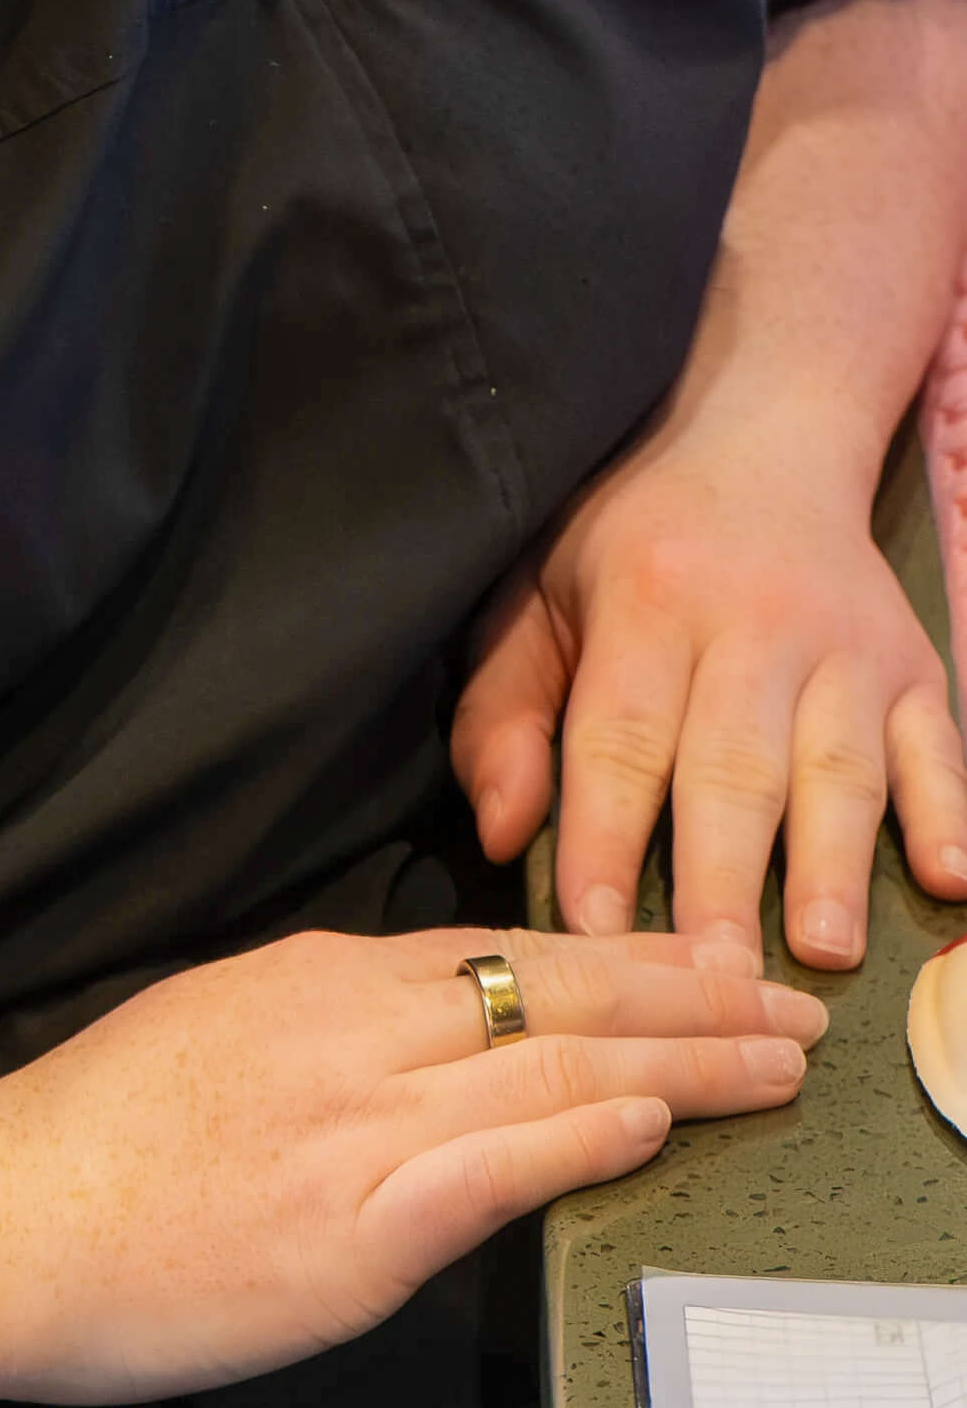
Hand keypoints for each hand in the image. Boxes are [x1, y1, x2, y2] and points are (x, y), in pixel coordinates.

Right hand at [0, 925, 819, 1401]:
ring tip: (771, 1059)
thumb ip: (323, 1027)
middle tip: (784, 997)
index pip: (500, 950)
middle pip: (553, 990)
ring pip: (555, 1064)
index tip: (699, 959)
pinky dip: (588, 1133)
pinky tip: (657, 1122)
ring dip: (686, 1060)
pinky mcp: (358, 1227)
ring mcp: (359, 1126)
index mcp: (314, 978)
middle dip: (687, 991)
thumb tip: (417, 1038)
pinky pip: (499, 1164)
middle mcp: (351, 1031)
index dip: (618, 954)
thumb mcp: (212, 1029)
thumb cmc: (93, 1141)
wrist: (8, 1218)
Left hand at [452, 413, 966, 968]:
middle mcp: (751, 622)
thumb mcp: (538, 596)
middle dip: (723, 875)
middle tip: (714, 976)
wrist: (763, 445)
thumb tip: (500, 830)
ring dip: (833, 861)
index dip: (604, 837)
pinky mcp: (914, 668)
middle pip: (733, 765)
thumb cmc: (629, 544)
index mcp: (646, 601)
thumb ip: (504, 711)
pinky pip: (939, 748)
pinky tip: (948, 881)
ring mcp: (845, 648)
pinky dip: (948, 813)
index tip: (594, 935)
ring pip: (838, 765)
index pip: (621, 737)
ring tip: (824, 951)